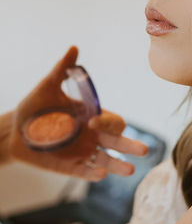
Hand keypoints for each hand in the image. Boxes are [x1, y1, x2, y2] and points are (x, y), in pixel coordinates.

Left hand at [8, 46, 147, 180]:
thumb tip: (74, 48)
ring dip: (118, 166)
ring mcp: (82, 152)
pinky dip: (93, 174)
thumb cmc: (34, 105)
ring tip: (130, 170)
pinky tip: (100, 175)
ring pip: (107, 161)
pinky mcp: (69, 166)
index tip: (92, 122)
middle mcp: (92, 136)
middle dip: (131, 146)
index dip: (107, 123)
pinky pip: (85, 172)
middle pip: (118, 142)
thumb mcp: (48, 86)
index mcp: (92, 115)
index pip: (113, 122)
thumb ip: (62, 69)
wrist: (14, 127)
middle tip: (144, 151)